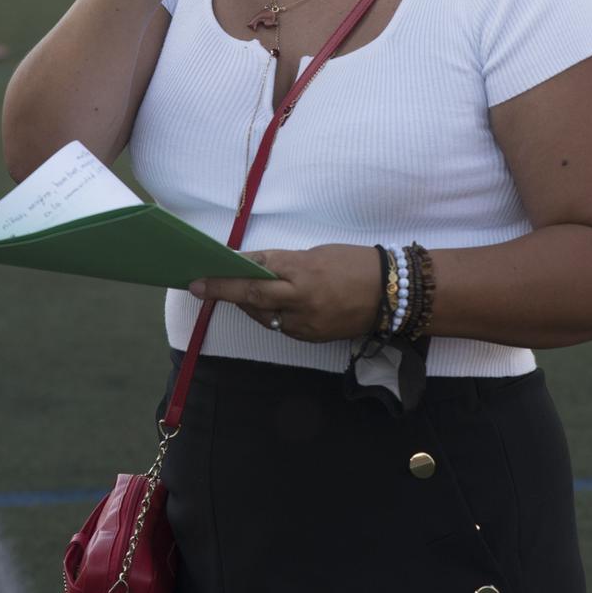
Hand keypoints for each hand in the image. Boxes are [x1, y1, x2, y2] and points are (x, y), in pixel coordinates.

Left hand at [189, 244, 381, 342]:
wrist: (391, 294)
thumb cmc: (354, 264)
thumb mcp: (316, 255)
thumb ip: (285, 264)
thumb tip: (255, 268)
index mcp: (303, 271)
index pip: (255, 272)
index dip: (225, 276)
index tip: (201, 276)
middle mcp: (301, 300)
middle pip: (252, 296)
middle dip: (223, 291)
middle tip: (200, 286)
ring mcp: (305, 323)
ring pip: (263, 314)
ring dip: (247, 303)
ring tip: (233, 291)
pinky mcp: (310, 337)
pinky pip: (280, 326)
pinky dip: (269, 313)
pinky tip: (265, 304)